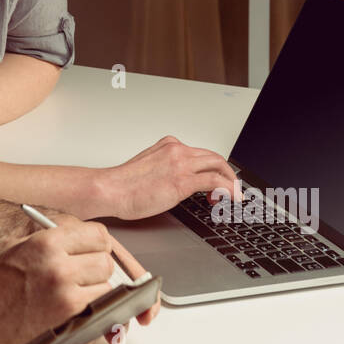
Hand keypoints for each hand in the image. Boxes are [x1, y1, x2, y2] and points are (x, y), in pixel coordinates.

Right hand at [0, 218, 114, 343]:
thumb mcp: (19, 250)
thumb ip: (53, 241)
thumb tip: (82, 239)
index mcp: (46, 242)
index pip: (97, 234)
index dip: (96, 245)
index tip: (92, 252)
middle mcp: (59, 265)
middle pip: (106, 261)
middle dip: (97, 269)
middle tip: (83, 277)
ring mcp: (66, 293)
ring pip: (107, 287)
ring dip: (96, 292)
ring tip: (73, 296)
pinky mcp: (69, 318)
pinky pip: (100, 310)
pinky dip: (92, 312)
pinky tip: (72, 312)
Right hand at [101, 136, 242, 220]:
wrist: (111, 190)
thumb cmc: (123, 185)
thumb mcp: (148, 168)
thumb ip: (165, 168)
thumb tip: (176, 181)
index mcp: (168, 145)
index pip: (199, 153)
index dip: (212, 168)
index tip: (216, 181)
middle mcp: (177, 150)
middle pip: (213, 157)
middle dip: (226, 173)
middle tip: (230, 188)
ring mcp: (181, 163)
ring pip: (218, 165)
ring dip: (230, 181)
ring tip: (233, 195)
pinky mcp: (183, 180)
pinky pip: (215, 181)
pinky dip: (228, 188)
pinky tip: (231, 198)